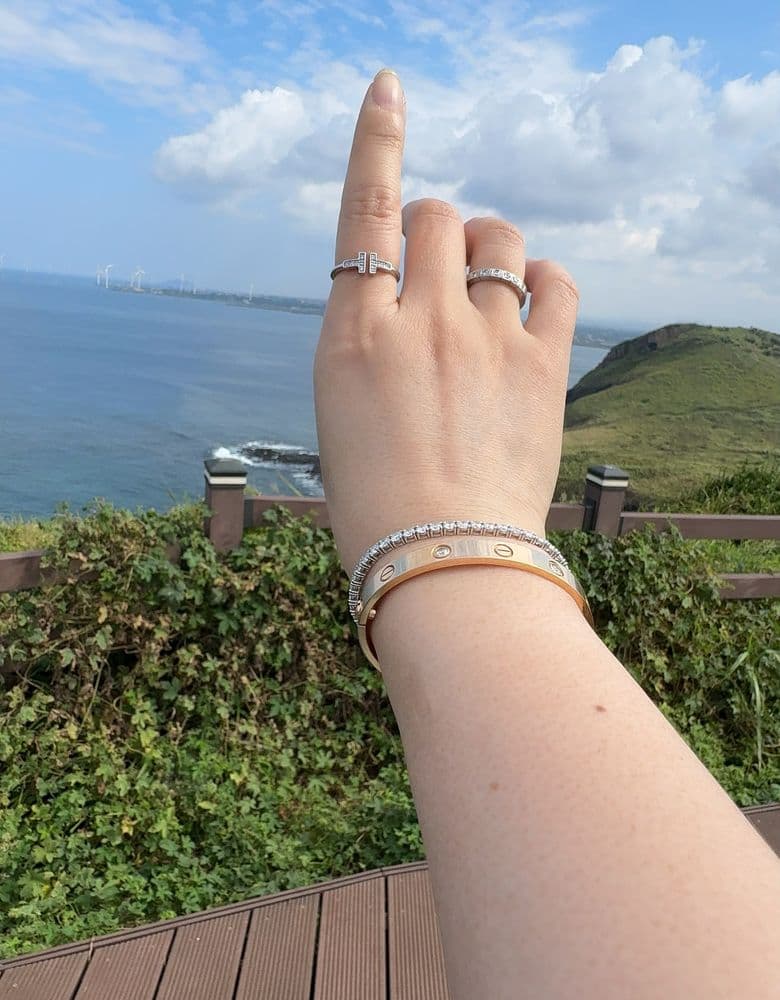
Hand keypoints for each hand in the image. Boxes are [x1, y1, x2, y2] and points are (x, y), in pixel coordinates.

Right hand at [313, 69, 578, 575]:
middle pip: (436, 215)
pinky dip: (544, 279)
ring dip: (488, 247)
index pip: (364, 211)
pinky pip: (555, 281)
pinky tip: (532, 302)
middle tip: (439, 273)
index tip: (390, 90)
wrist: (441, 560)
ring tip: (485, 288)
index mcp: (352, 335)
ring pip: (496, 237)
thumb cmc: (376, 500)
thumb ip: (371, 338)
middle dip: (437, 229)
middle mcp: (417, 320)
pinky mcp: (540, 366)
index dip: (376, 140)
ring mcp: (484, 339)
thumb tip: (414, 296)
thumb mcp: (342, 410)